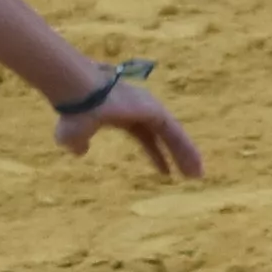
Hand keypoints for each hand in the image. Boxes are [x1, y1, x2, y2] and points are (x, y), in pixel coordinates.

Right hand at [56, 79, 205, 179]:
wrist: (80, 95)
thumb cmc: (75, 113)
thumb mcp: (73, 135)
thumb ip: (79, 144)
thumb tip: (80, 152)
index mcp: (124, 117)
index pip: (146, 138)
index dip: (156, 155)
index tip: (165, 171)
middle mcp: (140, 111)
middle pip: (165, 137)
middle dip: (177, 155)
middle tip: (190, 175)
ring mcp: (150, 108)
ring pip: (174, 135)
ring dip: (187, 155)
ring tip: (198, 176)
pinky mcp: (155, 110)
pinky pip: (176, 133)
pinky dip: (187, 149)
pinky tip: (194, 165)